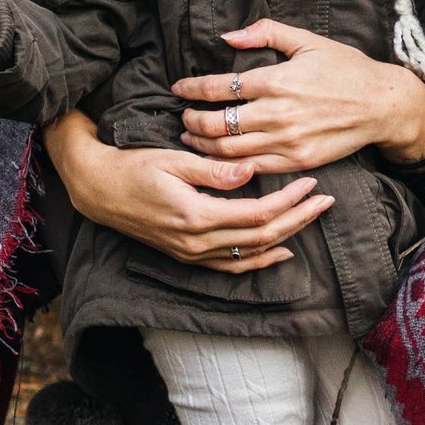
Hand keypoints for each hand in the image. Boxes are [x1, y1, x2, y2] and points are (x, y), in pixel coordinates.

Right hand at [42, 111, 331, 272]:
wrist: (100, 189)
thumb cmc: (134, 166)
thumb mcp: (174, 159)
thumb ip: (214, 170)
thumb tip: (250, 171)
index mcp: (196, 216)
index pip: (257, 214)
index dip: (288, 200)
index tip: (309, 183)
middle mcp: (197, 242)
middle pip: (262, 237)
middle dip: (298, 218)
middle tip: (325, 200)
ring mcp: (192, 254)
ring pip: (251, 254)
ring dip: (286, 237)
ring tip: (311, 219)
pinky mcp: (188, 256)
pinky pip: (232, 265)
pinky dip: (260, 261)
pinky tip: (281, 251)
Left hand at [171, 21, 424, 170]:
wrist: (382, 105)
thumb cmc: (346, 69)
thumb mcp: (308, 41)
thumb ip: (266, 32)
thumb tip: (228, 35)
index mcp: (276, 80)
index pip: (220, 87)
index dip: (192, 89)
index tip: (179, 89)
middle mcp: (277, 113)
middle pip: (217, 123)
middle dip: (192, 121)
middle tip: (183, 117)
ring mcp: (286, 141)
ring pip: (229, 150)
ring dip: (204, 146)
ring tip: (192, 139)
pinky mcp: (297, 161)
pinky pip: (253, 168)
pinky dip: (229, 166)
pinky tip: (218, 160)